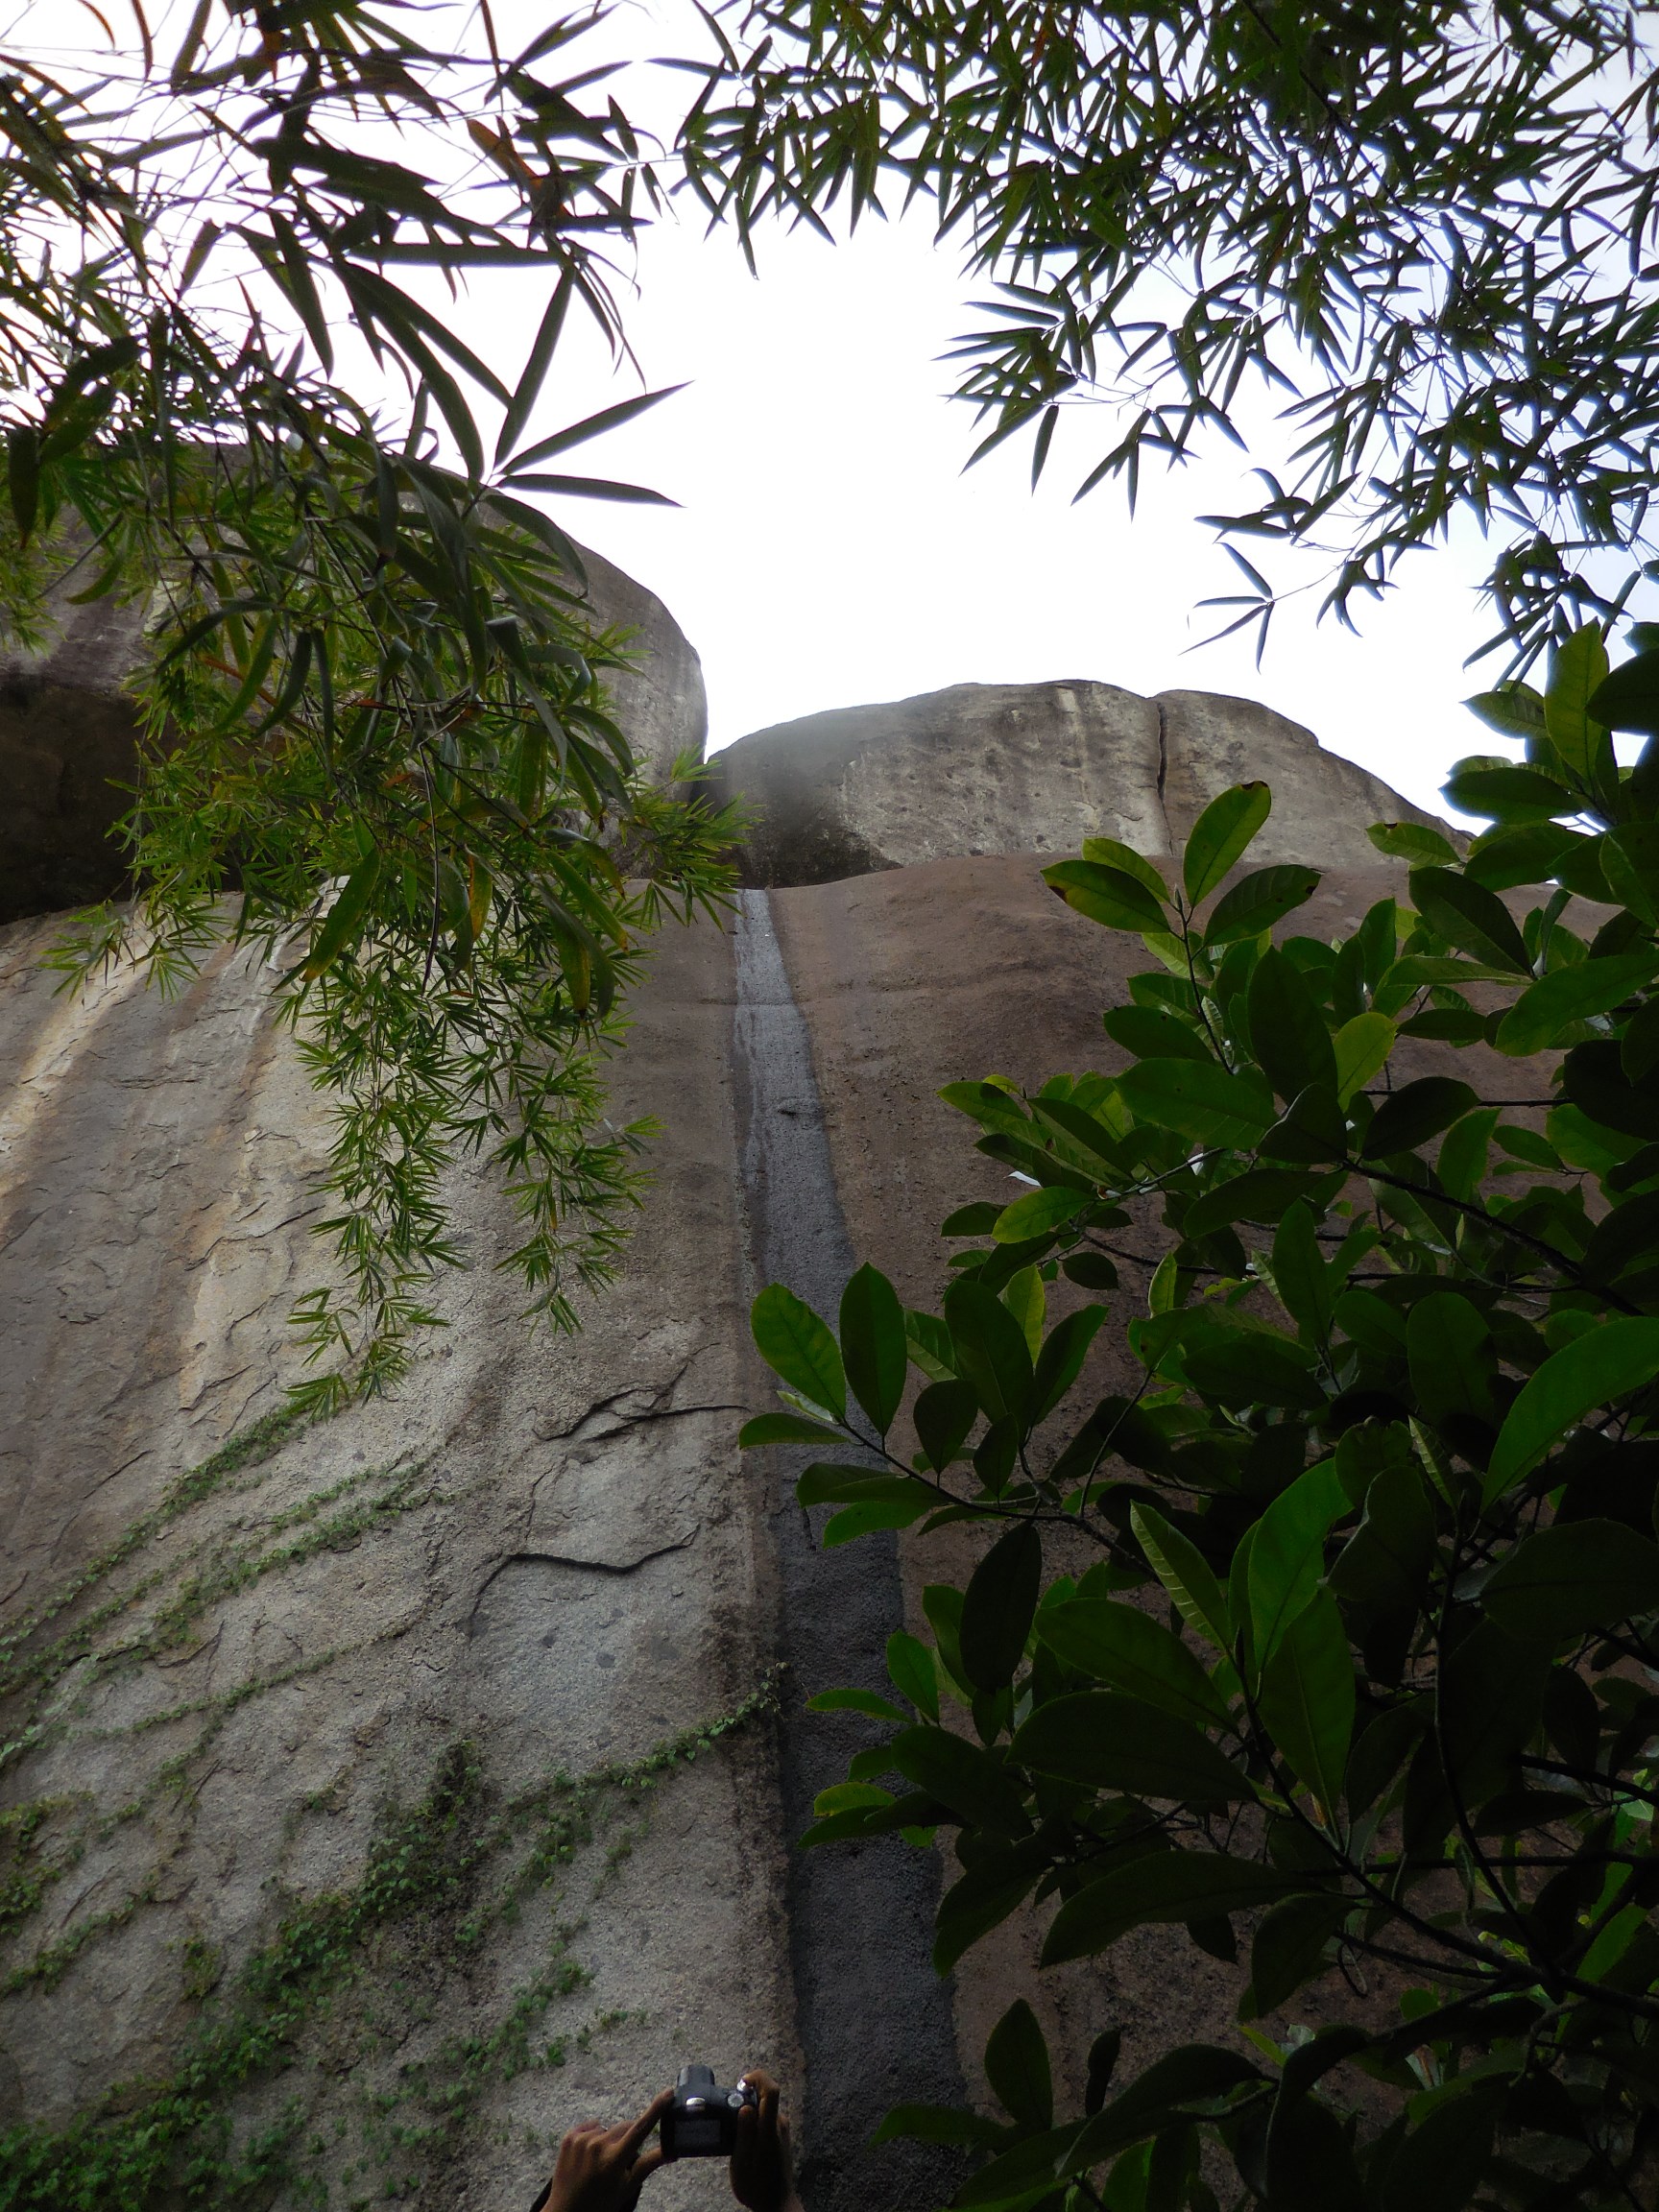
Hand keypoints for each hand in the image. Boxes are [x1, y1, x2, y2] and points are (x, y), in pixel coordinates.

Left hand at [538, 2091, 671, 2211]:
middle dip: (628, 2138)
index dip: (657, 2109)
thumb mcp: (627, 2187)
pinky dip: (593, 2136)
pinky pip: (590, 2127)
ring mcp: (581, 2140)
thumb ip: (649, 2164)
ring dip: (608, 2139)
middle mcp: (597, 2145)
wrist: (567, 2211)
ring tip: (600, 2161)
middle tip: (620, 2160)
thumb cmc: (601, 2202)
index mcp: (614, 2159)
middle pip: (624, 2127)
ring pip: (607, 2128)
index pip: (640, 2129)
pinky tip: (588, 2155)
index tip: (668, 2092)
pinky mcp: (569, 2137)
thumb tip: (672, 2151)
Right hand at [729, 2070, 801, 2211]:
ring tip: (733, 2131)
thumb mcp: (742, 2162)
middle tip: (728, 2114)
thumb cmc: (756, 2186)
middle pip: (766, 2097)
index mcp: (769, 2128)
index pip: (771, 2090)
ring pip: (765, 2109)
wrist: (777, 2205)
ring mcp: (782, 2130)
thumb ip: (744, 2133)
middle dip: (746, 2097)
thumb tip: (745, 2106)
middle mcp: (779, 2124)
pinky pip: (766, 2120)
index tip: (741, 2083)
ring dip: (749, 2113)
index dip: (757, 2078)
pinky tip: (743, 2141)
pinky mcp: (781, 2138)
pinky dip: (754, 2123)